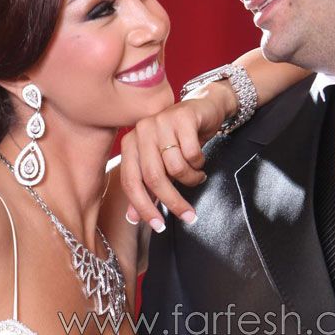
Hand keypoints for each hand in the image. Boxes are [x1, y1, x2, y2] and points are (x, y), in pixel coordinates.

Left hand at [120, 85, 236, 228]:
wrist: (204, 108)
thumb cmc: (179, 140)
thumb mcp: (161, 165)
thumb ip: (146, 189)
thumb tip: (133, 218)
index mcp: (130, 143)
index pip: (130, 181)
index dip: (143, 207)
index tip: (158, 226)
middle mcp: (142, 130)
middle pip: (154, 177)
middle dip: (172, 201)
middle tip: (188, 215)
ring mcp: (161, 121)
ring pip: (176, 166)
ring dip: (191, 178)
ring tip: (196, 174)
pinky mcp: (183, 116)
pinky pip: (192, 153)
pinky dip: (199, 163)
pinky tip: (200, 160)